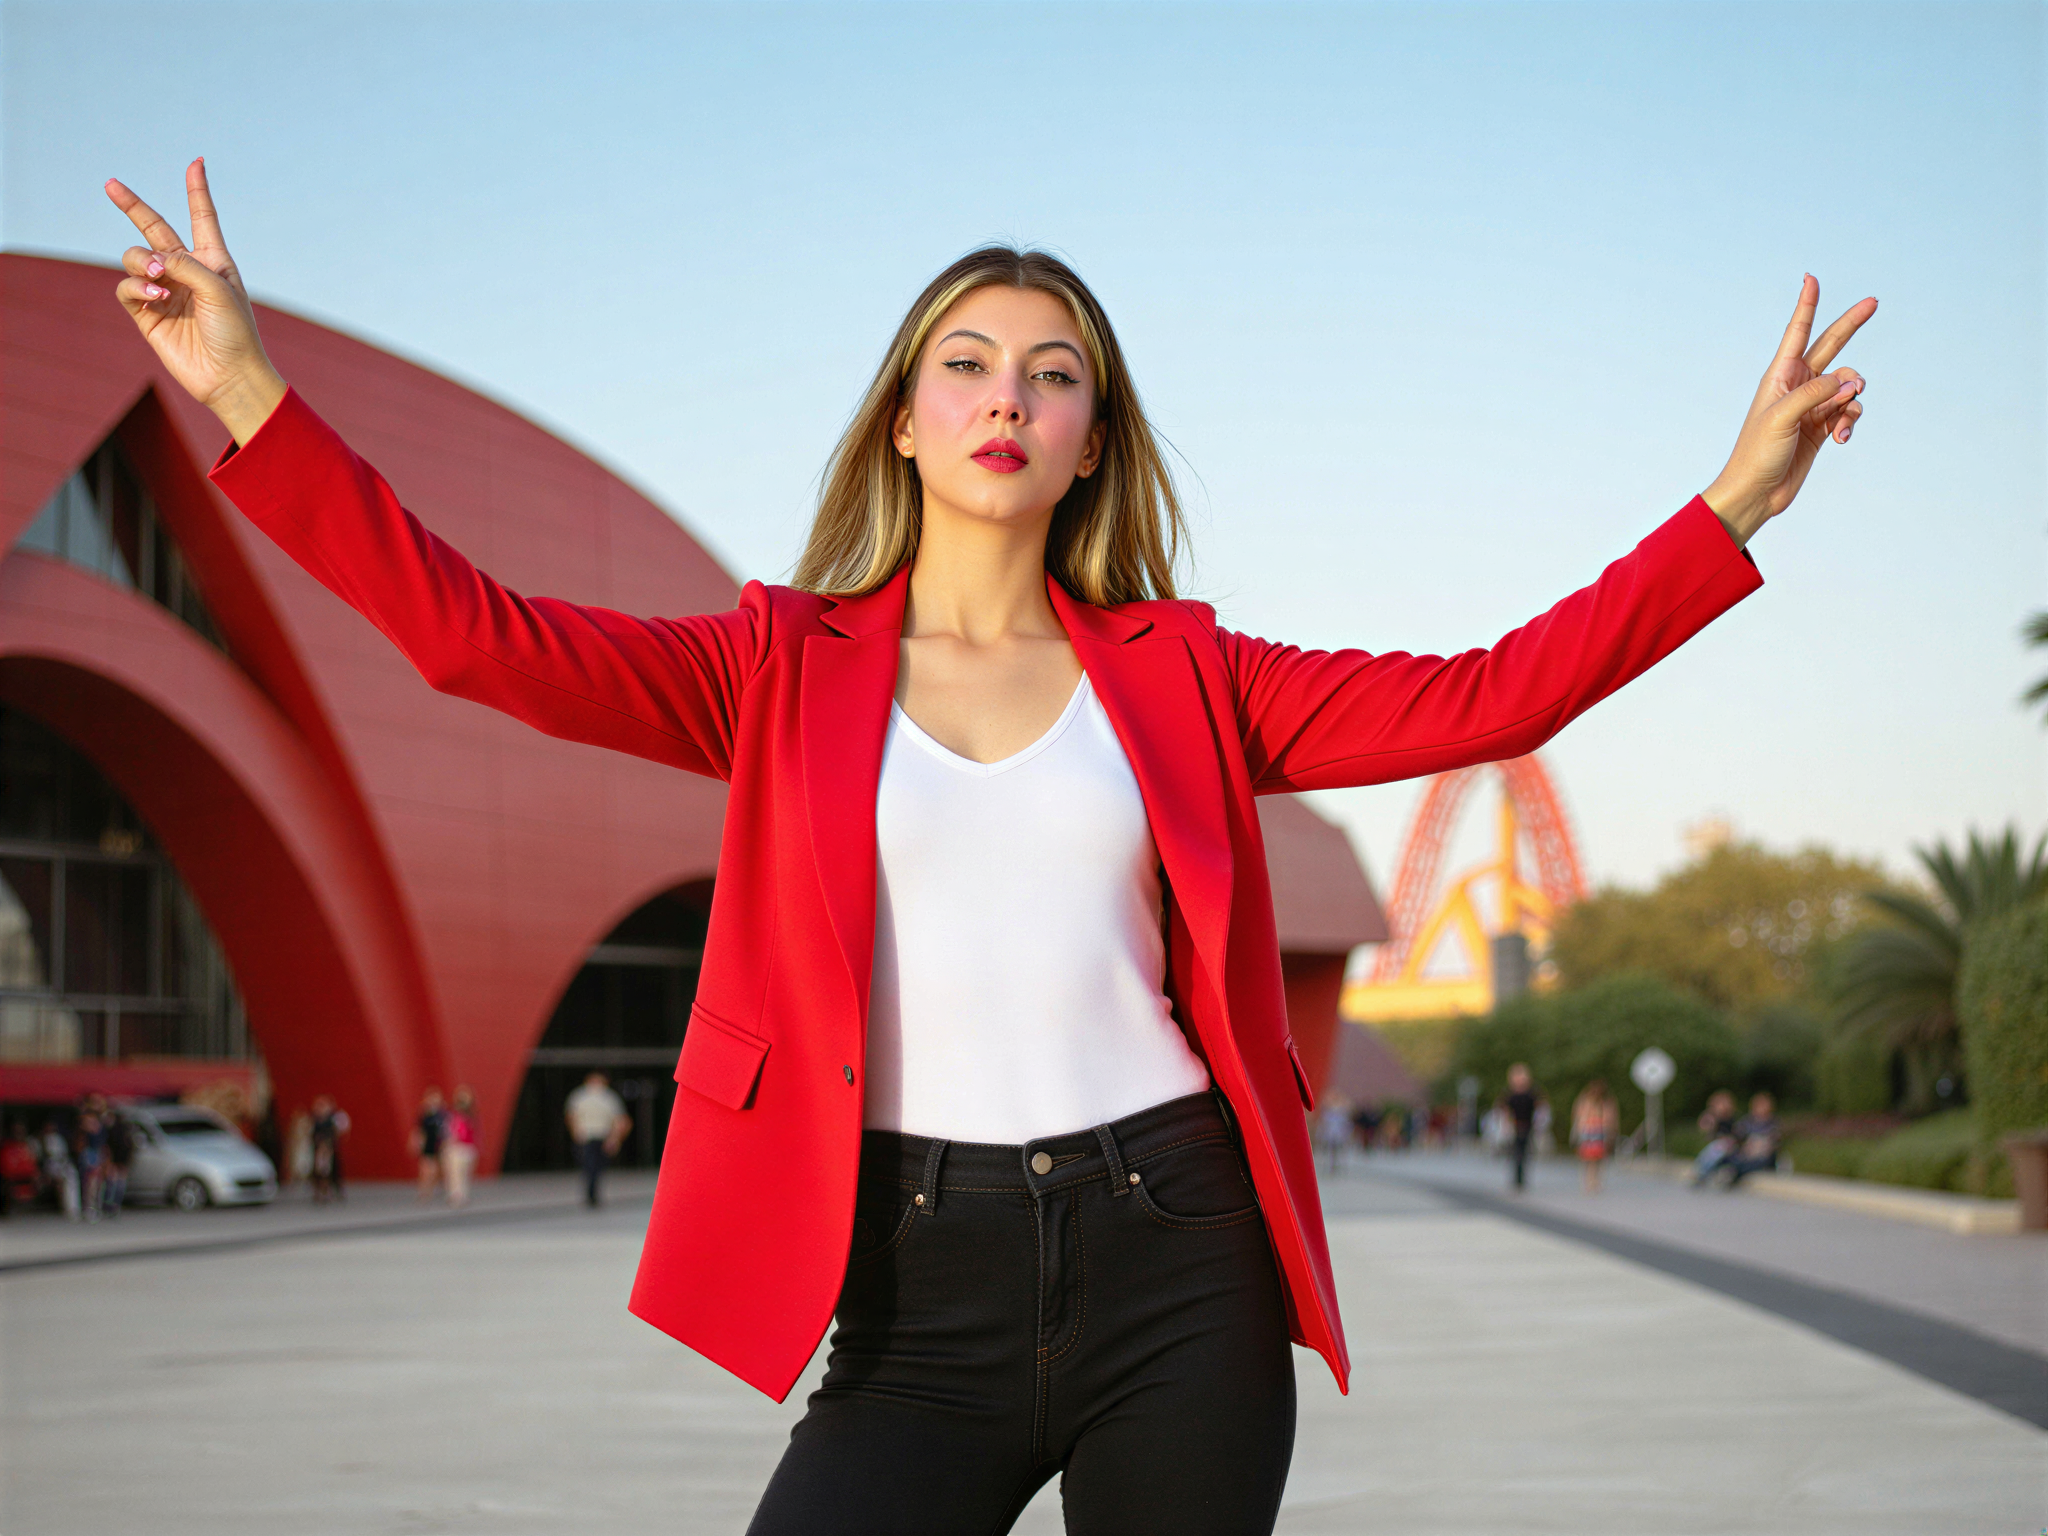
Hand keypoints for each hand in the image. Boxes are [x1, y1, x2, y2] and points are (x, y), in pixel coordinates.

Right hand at [105, 158, 285, 443]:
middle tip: (111, 184)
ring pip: (135, 257)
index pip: (202, 218)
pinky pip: (128, 286)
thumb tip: (152, 258)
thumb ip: (184, 263)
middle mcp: (187, 271)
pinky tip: (156, 296)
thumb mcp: (218, 288)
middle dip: (132, 206)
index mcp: (214, 260)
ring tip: (161, 280)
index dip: (197, 191)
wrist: (229, 377)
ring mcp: (165, 291)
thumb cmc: (236, 332)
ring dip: (143, 262)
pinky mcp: (147, 313)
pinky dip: (137, 286)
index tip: (197, 163)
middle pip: (154, 229)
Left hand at [1703, 275, 1875, 545]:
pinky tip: (1840, 438)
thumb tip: (1848, 382)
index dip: (1806, 305)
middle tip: (1874, 301)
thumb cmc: (1757, 453)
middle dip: (1851, 325)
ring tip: (1839, 422)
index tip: (1811, 278)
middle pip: (1831, 346)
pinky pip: (1849, 412)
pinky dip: (1850, 422)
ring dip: (1851, 402)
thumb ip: (1816, 394)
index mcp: (1780, 376)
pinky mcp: (1823, 427)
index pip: (1797, 332)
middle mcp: (1798, 385)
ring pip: (1848, 386)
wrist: (1757, 492)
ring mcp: (1812, 405)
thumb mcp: (1782, 418)